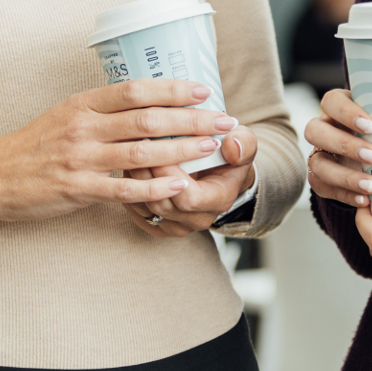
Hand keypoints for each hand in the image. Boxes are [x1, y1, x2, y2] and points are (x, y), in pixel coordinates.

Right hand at [0, 80, 238, 223]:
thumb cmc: (35, 145)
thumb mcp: (66, 115)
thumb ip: (103, 110)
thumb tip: (147, 101)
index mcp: (83, 103)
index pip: (136, 90)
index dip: (173, 89)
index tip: (204, 90)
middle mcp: (84, 126)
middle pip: (148, 119)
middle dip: (192, 119)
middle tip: (223, 119)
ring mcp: (81, 159)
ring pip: (142, 152)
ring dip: (182, 150)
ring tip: (211, 148)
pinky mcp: (78, 189)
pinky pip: (125, 190)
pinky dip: (156, 188)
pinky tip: (180, 186)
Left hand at [124, 127, 258, 237]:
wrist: (220, 174)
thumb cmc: (229, 156)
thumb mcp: (244, 144)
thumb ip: (243, 144)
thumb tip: (231, 144)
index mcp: (219, 201)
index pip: (189, 198)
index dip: (169, 174)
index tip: (157, 145)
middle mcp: (198, 220)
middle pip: (162, 204)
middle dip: (146, 174)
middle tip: (134, 144)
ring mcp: (177, 227)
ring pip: (145, 208)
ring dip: (133, 180)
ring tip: (127, 151)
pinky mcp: (158, 227)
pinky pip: (136, 212)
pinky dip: (129, 189)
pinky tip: (127, 166)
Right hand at [304, 88, 371, 207]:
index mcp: (344, 107)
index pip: (332, 100)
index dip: (346, 112)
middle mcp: (326, 128)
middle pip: (317, 129)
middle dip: (343, 143)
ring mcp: (321, 154)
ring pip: (317, 162)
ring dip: (343, 174)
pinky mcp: (321, 178)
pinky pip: (321, 187)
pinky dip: (341, 194)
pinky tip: (363, 201)